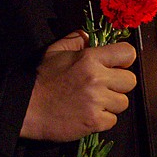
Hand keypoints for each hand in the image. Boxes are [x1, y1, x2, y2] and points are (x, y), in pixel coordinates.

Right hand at [20, 31, 136, 141]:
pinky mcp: (94, 121)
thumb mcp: (55, 51)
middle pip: (130, 81)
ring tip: (93, 102)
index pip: (128, 53)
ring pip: (123, 102)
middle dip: (119, 84)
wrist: (26, 108)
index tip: (115, 66)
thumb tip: (89, 35)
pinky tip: (87, 115)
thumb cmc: (41, 79)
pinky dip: (102, 120)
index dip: (123, 60)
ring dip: (111, 104)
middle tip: (103, 88)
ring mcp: (97, 101)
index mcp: (90, 58)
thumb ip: (75, 40)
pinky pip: (112, 120)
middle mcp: (97, 79)